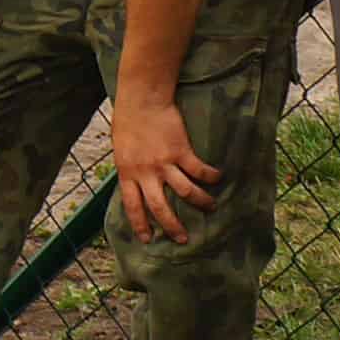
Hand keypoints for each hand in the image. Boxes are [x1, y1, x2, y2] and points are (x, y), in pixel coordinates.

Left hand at [112, 93, 221, 242]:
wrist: (142, 100)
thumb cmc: (129, 122)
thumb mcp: (122, 150)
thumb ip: (131, 169)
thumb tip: (138, 183)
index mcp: (128, 173)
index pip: (133, 206)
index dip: (140, 224)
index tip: (147, 239)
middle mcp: (146, 173)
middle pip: (160, 207)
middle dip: (172, 226)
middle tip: (183, 238)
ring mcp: (165, 163)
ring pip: (186, 192)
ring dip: (201, 202)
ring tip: (211, 207)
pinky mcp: (181, 151)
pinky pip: (199, 170)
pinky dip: (210, 176)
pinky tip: (218, 177)